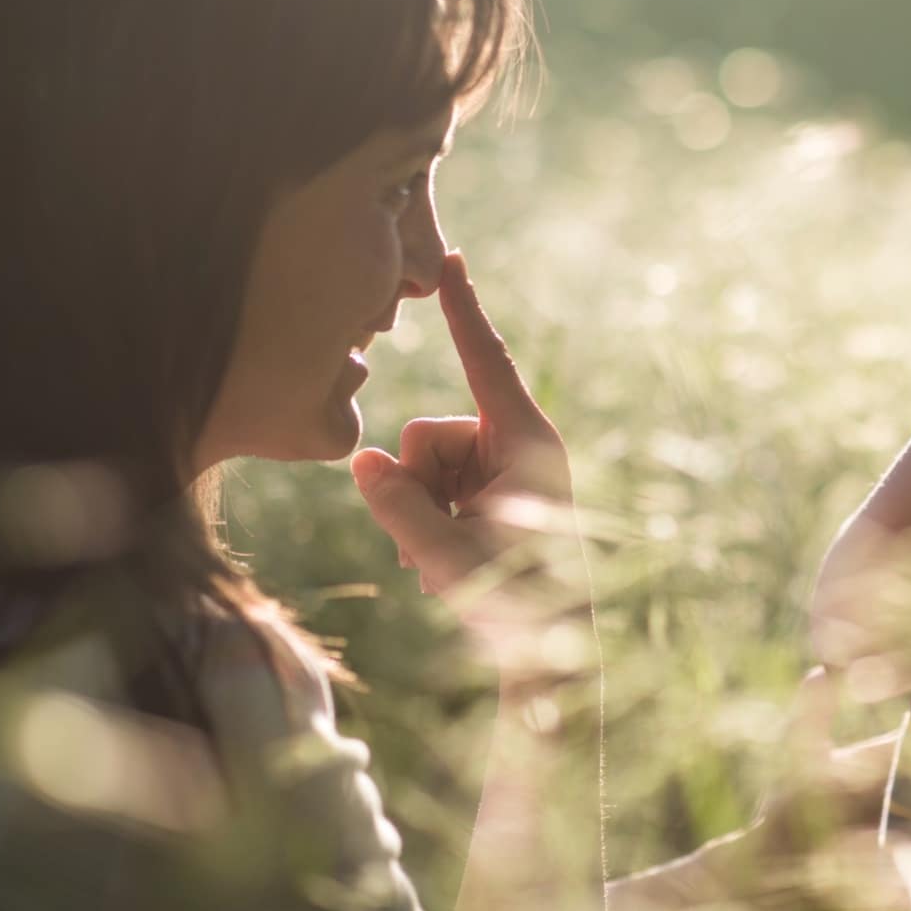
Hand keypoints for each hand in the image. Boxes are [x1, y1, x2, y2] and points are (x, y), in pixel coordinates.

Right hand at [351, 253, 580, 647]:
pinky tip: (443, 563)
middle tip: (440, 540)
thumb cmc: (512, 601)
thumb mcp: (446, 553)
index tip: (450, 259)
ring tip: (445, 558)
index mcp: (527, 442)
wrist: (549, 651)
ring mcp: (505, 470)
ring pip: (425, 463)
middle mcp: (518, 446)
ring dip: (421, 510)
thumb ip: (398, 504)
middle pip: (429, 432)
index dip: (462, 309)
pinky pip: (435, 485)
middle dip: (417, 482)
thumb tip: (361, 460)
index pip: (485, 359)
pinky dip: (428, 520)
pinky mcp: (494, 492)